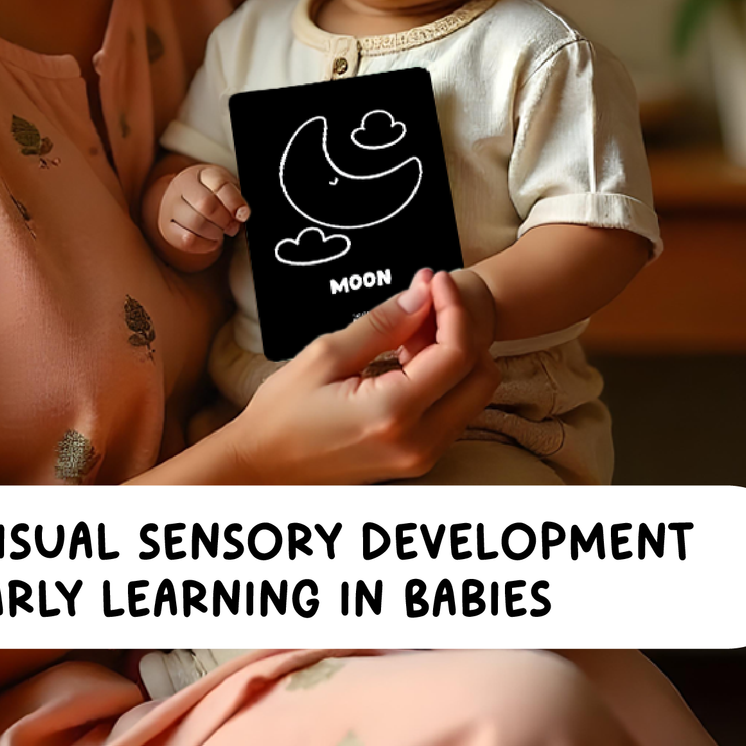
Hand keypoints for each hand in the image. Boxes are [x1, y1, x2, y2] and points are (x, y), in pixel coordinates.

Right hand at [158, 163, 248, 257]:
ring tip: (219, 232)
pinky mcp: (166, 228)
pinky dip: (204, 245)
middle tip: (231, 225)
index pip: (218, 184)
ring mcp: (170, 207)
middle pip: (205, 204)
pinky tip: (210, 240)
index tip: (244, 214)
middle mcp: (181, 186)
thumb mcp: (223, 188)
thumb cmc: (207, 193)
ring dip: (214, 233)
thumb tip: (242, 213)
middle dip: (224, 219)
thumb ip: (234, 198)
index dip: (234, 201)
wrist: (181, 200)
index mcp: (199, 173)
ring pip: (195, 222)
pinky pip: (186, 241)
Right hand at [222, 269, 500, 484]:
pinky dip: (444, 378)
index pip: (457, 353)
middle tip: (424, 304)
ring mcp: (422, 457)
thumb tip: (422, 293)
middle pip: (482, 377)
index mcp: (396, 412)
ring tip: (410, 331)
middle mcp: (420, 442)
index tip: (433, 278)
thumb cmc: (283, 412)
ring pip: (473, 395)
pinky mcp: (418, 459)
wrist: (263, 467)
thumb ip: (382, 323)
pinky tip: (407, 358)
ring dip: (454, 355)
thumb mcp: (326, 355)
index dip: (452, 307)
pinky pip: (454, 412)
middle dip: (462, 330)